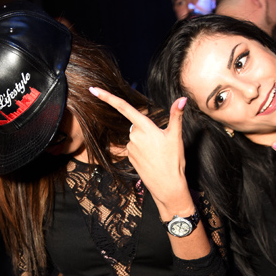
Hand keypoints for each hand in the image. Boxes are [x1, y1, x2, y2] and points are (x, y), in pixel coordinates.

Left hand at [89, 87, 192, 217]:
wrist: (167, 186)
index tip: (93, 90)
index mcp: (145, 127)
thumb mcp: (176, 136)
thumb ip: (176, 115)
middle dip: (146, 129)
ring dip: (145, 141)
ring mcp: (131, 148)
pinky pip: (134, 148)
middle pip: (136, 124)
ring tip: (158, 153)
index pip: (124, 107)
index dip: (107, 97)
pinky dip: (142, 151)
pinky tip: (152, 159)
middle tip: (161, 143)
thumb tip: (182, 98)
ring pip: (136, 137)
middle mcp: (134, 136)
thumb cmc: (173, 161)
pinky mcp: (130, 158)